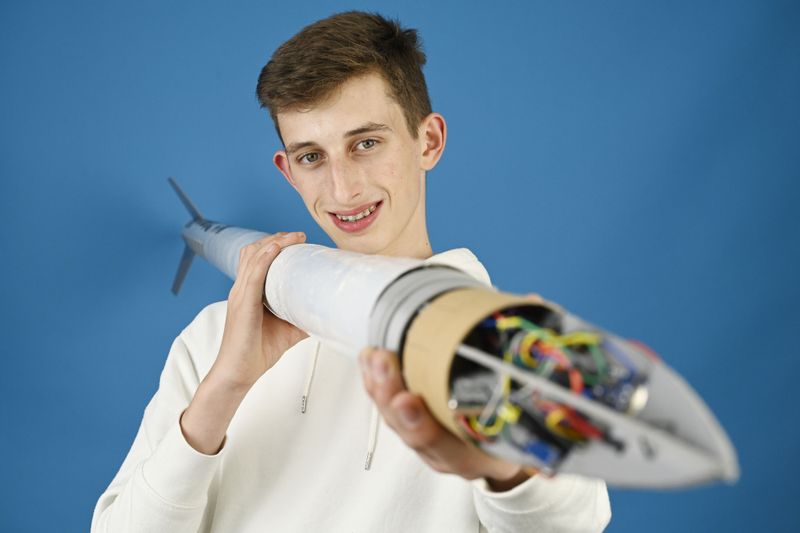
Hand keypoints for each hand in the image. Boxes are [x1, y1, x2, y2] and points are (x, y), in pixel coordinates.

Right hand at [211, 231, 308, 389]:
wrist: (238, 374)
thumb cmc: (255, 352)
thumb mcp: (287, 331)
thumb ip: (301, 319)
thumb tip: (325, 313)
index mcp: (248, 292)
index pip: (257, 258)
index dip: (275, 244)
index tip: (297, 240)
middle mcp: (241, 289)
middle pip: (254, 251)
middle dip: (276, 238)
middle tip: (299, 236)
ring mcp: (240, 295)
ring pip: (254, 257)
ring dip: (274, 242)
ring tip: (293, 237)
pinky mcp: (242, 305)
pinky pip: (253, 274)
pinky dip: (265, 258)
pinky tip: (277, 248)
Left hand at [360, 347, 533, 490]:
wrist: (509, 451)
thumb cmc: (517, 424)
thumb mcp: (532, 401)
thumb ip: (528, 357)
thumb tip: (533, 303)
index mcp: (476, 453)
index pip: (443, 445)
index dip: (422, 424)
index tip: (408, 400)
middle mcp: (445, 452)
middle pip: (409, 430)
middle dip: (391, 395)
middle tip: (383, 362)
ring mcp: (427, 441)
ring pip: (394, 419)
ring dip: (379, 386)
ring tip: (373, 355)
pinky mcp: (413, 424)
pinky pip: (389, 408)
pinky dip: (377, 383)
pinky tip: (370, 359)